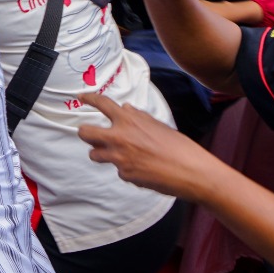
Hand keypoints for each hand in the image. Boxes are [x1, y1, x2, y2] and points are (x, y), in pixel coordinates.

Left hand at [77, 92, 216, 199]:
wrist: (192, 172)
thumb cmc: (179, 147)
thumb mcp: (157, 125)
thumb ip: (138, 117)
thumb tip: (125, 108)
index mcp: (128, 121)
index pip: (102, 104)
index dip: (89, 99)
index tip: (81, 97)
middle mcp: (118, 137)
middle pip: (84, 133)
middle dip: (86, 133)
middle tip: (92, 135)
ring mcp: (119, 158)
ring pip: (94, 154)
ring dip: (102, 153)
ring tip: (118, 154)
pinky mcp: (125, 175)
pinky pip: (118, 170)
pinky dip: (127, 169)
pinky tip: (143, 170)